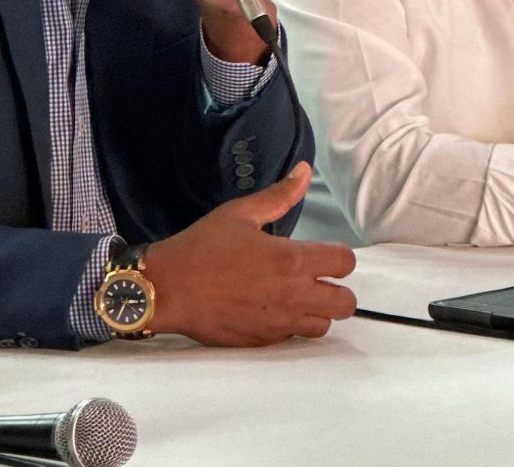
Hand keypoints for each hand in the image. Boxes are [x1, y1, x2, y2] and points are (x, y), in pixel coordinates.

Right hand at [144, 163, 356, 345]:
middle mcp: (293, 295)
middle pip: (346, 304)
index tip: (322, 254)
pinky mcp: (262, 342)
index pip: (345, 263)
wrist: (168, 289)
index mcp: (292, 260)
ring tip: (296, 296)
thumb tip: (304, 171)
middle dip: (337, 290)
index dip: (339, 257)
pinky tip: (272, 310)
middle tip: (317, 279)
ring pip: (323, 326)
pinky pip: (293, 339)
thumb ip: (279, 195)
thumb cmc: (202, 247)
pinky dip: (291, 326)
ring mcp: (279, 323)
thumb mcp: (240, 213)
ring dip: (317, 311)